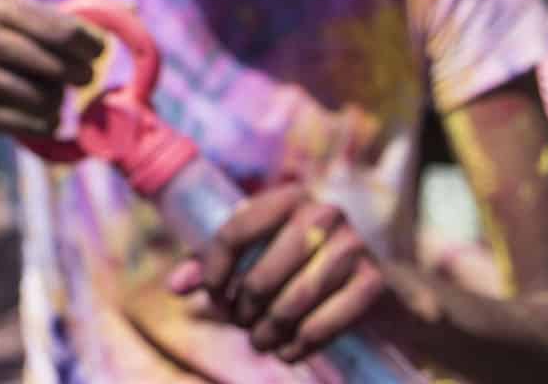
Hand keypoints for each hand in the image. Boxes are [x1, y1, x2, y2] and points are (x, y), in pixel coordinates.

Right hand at [0, 0, 101, 145]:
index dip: (78, 38)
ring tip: (62, 105)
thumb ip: (82, 21)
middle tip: (88, 80)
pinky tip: (50, 124)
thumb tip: (133, 6)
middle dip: (61, 67)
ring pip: (3, 82)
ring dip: (42, 97)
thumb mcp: (42, 29)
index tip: (100, 54)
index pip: (44, 18)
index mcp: (1, 7)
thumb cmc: (16, 53)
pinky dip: (26, 122)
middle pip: (20, 48)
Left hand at [167, 184, 388, 362]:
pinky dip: (300, 345)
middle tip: (240, 325)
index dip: (213, 273)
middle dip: (242, 310)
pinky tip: (288, 352)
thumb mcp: (255, 250)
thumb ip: (211, 263)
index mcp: (287, 196)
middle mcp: (323, 213)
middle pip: (261, 276)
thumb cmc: (295, 259)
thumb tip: (175, 287)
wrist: (368, 275)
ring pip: (291, 303)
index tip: (212, 297)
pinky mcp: (372, 281)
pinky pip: (325, 324)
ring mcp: (353, 246)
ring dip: (268, 332)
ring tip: (259, 342)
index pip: (234, 233)